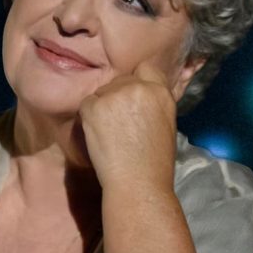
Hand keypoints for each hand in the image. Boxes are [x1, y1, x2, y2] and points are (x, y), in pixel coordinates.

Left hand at [78, 61, 178, 191]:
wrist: (138, 183)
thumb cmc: (155, 163)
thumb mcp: (165, 124)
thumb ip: (152, 103)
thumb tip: (137, 95)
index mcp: (161, 92)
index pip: (145, 69)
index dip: (137, 82)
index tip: (133, 99)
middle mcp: (139, 87)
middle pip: (120, 80)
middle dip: (117, 96)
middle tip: (118, 122)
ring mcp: (115, 95)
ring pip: (102, 92)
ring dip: (102, 107)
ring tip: (109, 133)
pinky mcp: (94, 106)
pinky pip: (87, 103)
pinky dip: (88, 117)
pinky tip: (99, 136)